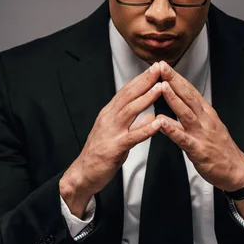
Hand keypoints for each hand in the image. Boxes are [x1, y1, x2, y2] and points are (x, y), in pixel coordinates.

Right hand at [60, 62, 162, 216]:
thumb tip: (150, 114)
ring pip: (130, 111)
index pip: (127, 91)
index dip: (141, 79)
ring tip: (160, 87)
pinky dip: (145, 129)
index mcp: (109, 114)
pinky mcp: (114, 148)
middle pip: (128, 95)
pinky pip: (132, 137)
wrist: (82, 175)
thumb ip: (134, 123)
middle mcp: (109, 119)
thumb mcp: (119, 134)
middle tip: (159, 67)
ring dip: (146, 98)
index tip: (155, 68)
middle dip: (145, 80)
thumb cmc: (100, 155)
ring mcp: (111, 132)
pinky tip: (157, 123)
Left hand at [156, 61, 243, 191]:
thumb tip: (172, 111)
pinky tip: (161, 122)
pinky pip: (183, 138)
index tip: (165, 66)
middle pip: (188, 97)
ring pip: (186, 113)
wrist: (236, 171)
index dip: (178, 78)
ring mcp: (202, 134)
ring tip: (162, 87)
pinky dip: (172, 129)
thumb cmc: (220, 150)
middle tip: (161, 67)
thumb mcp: (206, 129)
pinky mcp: (198, 149)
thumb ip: (188, 119)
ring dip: (173, 99)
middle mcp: (205, 120)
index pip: (190, 91)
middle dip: (174, 81)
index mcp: (207, 114)